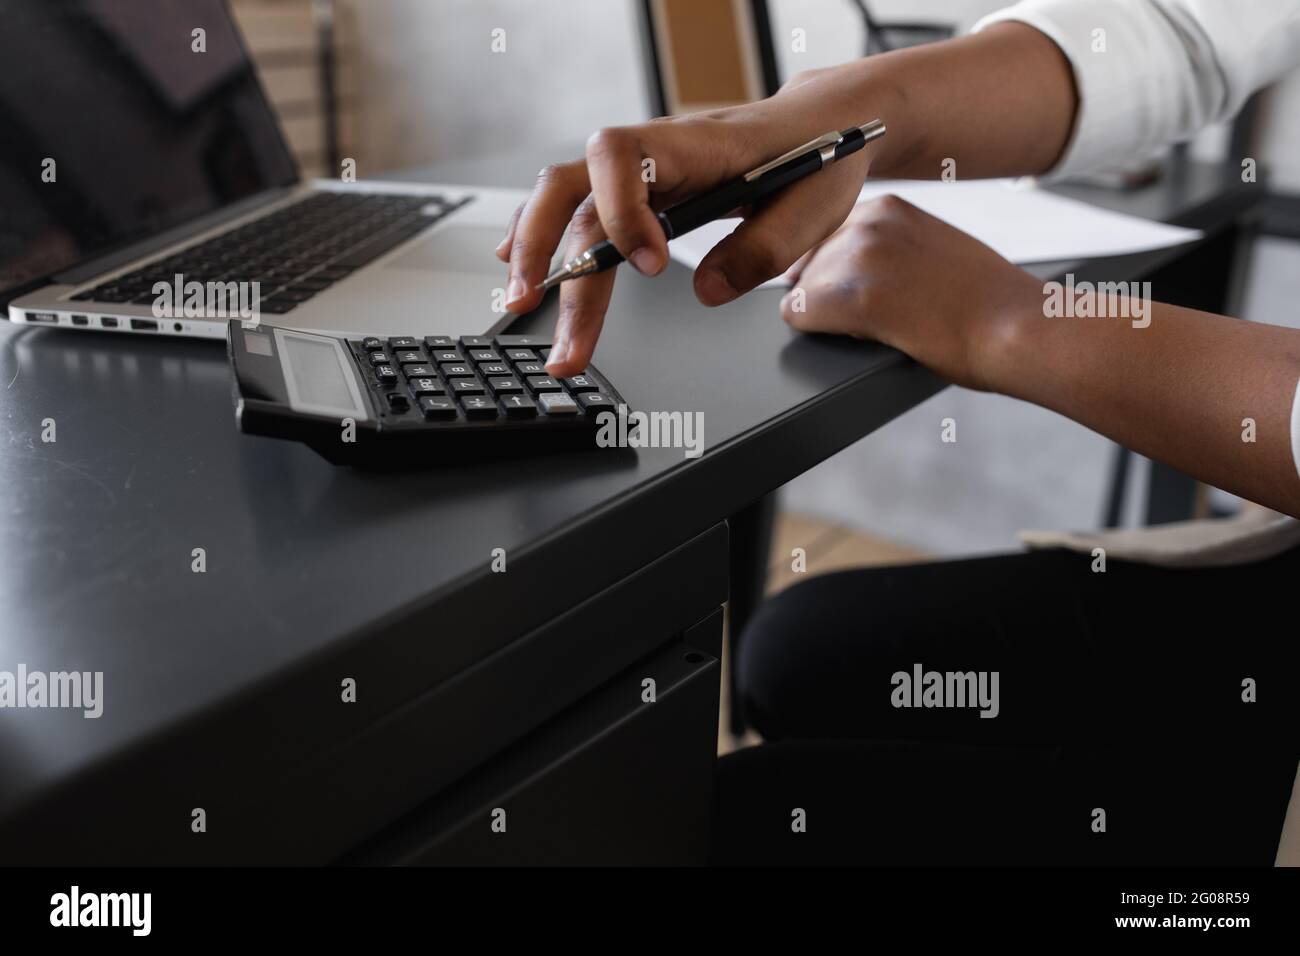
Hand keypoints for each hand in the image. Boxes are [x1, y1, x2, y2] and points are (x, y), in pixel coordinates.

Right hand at [497, 70, 894, 377]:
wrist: (819, 125)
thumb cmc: (817, 156)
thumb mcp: (813, 205)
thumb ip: (764, 249)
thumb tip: (706, 291)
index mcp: (696, 144)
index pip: (623, 155)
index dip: (622, 210)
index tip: (650, 265)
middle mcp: (655, 153)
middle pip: (574, 186)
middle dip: (548, 248)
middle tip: (532, 307)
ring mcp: (640, 172)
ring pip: (566, 201)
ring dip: (539, 253)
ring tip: (521, 307)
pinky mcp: (638, 193)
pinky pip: (577, 207)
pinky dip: (544, 236)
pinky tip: (524, 269)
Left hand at [780, 195, 1041, 390]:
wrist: (1018, 328)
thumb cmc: (986, 302)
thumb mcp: (933, 247)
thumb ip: (889, 245)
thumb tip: (849, 265)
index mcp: (887, 207)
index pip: (822, 237)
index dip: (833, 272)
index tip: (863, 290)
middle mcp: (868, 221)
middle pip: (805, 262)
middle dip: (826, 292)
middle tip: (881, 312)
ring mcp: (858, 256)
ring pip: (800, 289)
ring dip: (827, 314)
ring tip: (883, 323)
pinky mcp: (852, 296)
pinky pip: (797, 314)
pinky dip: (817, 331)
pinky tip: (860, 334)